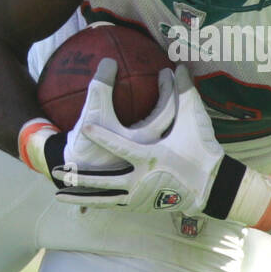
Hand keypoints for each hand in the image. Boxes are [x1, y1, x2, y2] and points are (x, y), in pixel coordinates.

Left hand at [59, 64, 224, 214]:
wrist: (213, 187)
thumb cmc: (201, 149)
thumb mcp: (193, 119)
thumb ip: (184, 92)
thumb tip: (178, 66)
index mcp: (151, 156)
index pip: (121, 146)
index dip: (103, 136)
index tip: (86, 126)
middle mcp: (141, 179)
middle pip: (104, 181)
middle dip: (80, 177)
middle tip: (60, 171)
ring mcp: (140, 195)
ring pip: (104, 197)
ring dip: (80, 195)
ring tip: (57, 194)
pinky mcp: (141, 205)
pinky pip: (113, 204)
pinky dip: (94, 203)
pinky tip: (76, 201)